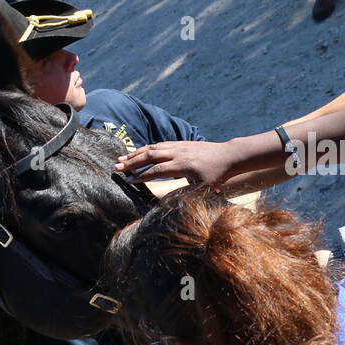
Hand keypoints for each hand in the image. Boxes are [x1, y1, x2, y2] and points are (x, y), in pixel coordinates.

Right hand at [116, 140, 240, 187]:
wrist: (228, 155)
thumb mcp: (203, 188)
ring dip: (136, 153)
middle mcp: (177, 153)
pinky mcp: (180, 143)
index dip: (141, 176)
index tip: (129, 181)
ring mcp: (178, 146)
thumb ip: (185, 193)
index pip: (157, 171)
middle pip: (150, 156)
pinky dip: (147, 148)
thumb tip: (169, 202)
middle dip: (132, 162)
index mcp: (182, 165)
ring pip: (153, 148)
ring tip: (122, 158)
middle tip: (116, 167)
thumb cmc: (217, 175)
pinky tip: (139, 152)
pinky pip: (160, 144)